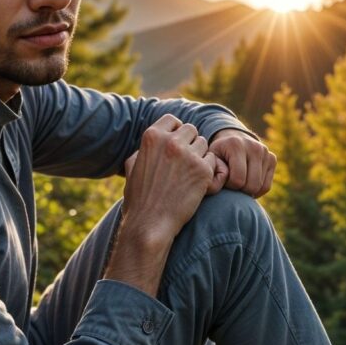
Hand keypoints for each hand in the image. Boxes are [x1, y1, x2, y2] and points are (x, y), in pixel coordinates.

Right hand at [121, 115, 226, 242]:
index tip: (175, 146)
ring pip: (204, 145)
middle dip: (189, 143)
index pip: (172, 120)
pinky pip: (213, 161)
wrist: (150, 224)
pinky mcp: (203, 170)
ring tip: (188, 175)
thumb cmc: (139, 200)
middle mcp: (171, 142)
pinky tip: (197, 184)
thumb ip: (142, 150)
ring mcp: (189, 155)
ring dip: (199, 156)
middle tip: (183, 163)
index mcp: (151, 137)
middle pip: (191, 130)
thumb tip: (153, 141)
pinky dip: (208, 171)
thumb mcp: (132, 168)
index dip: (175, 132)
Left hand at [208, 129, 275, 197]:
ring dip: (248, 191)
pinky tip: (247, 186)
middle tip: (231, 185)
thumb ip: (211, 171)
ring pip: (260, 186)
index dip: (229, 186)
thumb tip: (220, 183)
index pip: (238, 180)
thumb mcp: (209, 160)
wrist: (231, 139)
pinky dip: (257, 191)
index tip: (224, 181)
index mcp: (236, 145)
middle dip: (240, 190)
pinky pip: (267, 186)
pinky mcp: (272, 158)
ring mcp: (265, 152)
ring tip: (238, 185)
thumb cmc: (217, 154)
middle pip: (251, 185)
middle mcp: (254, 146)